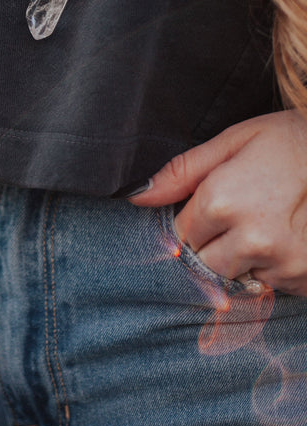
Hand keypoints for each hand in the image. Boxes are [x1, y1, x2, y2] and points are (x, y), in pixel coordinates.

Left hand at [128, 110, 306, 295]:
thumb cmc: (292, 140)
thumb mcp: (235, 140)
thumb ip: (182, 172)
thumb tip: (136, 196)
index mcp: (223, 200)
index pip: (181, 234)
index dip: (194, 220)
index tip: (212, 206)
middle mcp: (251, 239)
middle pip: (205, 263)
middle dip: (214, 244)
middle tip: (243, 213)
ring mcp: (283, 263)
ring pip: (239, 276)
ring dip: (245, 257)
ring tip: (269, 221)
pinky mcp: (305, 278)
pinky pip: (273, 285)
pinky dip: (275, 267)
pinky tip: (291, 236)